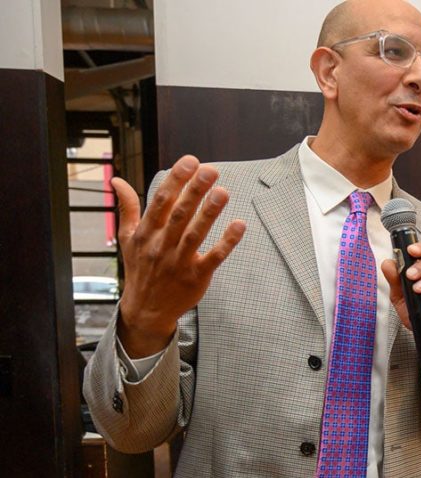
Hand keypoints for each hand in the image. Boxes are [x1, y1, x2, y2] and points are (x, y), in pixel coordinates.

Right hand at [114, 155, 245, 357]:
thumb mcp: (129, 238)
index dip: (175, 180)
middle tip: (211, 169)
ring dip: (209, 213)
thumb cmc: (141, 268)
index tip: (190, 161)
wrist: (146, 310)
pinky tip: (240, 225)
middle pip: (179, 214)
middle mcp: (161, 245)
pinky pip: (213, 258)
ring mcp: (178, 262)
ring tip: (224, 191)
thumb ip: (128, 207)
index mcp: (146, 233)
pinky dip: (226, 242)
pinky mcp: (196, 277)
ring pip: (195, 234)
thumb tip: (117, 180)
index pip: (160, 201)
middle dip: (194, 190)